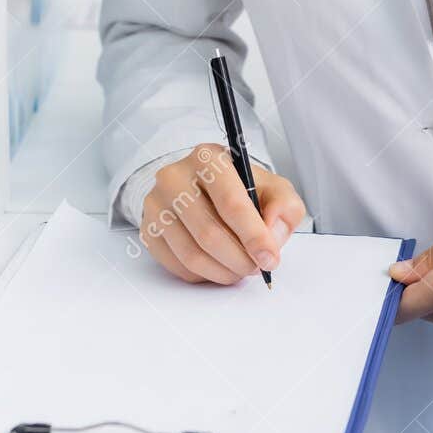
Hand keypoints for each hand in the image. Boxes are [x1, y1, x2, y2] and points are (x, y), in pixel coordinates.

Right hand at [141, 143, 305, 285]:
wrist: (203, 189)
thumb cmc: (240, 189)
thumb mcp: (272, 188)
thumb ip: (284, 205)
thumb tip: (271, 231)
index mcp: (208, 158)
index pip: (231, 202)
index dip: (253, 236)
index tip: (269, 258)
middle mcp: (175, 176)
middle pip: (209, 233)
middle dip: (240, 259)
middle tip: (257, 267)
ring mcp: (156, 204)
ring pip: (192, 254)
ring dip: (223, 271)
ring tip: (240, 268)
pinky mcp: (148, 229)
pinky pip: (178, 266)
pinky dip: (204, 274)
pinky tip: (219, 265)